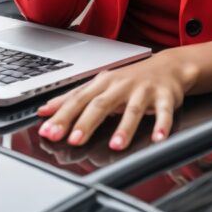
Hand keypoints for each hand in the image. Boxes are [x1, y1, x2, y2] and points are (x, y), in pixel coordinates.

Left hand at [35, 50, 199, 150]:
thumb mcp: (100, 85)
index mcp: (103, 83)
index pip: (78, 100)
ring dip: (124, 128)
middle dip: (87, 122)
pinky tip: (158, 138)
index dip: (63, 116)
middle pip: (101, 104)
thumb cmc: (129, 80)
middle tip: (74, 140)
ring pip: (133, 110)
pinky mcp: (165, 97)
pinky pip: (164, 112)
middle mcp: (121, 85)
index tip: (49, 131)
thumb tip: (44, 111)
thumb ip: (72, 99)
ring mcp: (143, 91)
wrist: (167, 66)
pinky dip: (162, 125)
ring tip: (116, 145)